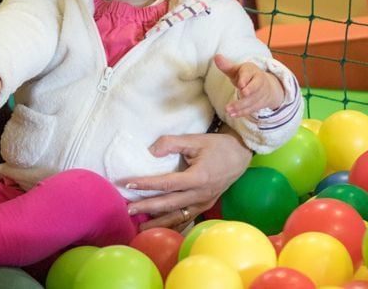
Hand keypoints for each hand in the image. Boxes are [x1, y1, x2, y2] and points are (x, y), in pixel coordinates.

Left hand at [121, 130, 250, 230]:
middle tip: (127, 210)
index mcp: (198, 177)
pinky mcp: (205, 206)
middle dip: (147, 207)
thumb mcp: (195, 139)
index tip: (128, 184)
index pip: (167, 183)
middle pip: (169, 204)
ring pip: (178, 216)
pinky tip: (159, 228)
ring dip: (158, 222)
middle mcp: (201, 194)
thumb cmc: (216, 146)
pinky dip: (172, 223)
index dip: (146, 184)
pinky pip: (187, 218)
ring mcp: (204, 203)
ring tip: (140, 227)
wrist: (240, 156)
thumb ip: (172, 143)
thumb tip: (151, 151)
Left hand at [214, 54, 283, 117]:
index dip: (245, 80)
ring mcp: (261, 94)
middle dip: (245, 96)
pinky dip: (242, 112)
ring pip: (252, 101)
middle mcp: (259, 82)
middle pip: (253, 89)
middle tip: (236, 98)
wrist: (267, 85)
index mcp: (252, 71)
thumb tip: (216, 57)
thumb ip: (227, 66)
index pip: (249, 75)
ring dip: (240, 107)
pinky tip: (233, 114)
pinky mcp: (260, 103)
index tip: (240, 84)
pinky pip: (252, 108)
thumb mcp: (237, 70)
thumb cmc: (247, 76)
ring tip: (228, 110)